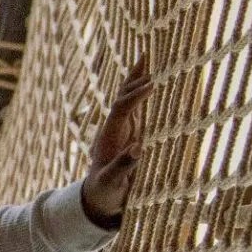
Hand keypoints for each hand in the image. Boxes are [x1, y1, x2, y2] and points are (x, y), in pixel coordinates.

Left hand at [80, 52, 151, 228]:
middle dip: (135, 78)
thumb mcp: (112, 183)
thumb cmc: (104, 191)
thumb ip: (122, 167)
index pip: (121, 109)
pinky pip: (135, 106)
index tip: (152, 85)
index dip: (135, 96)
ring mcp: (121, 127)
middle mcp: (114, 126)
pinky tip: (151, 78)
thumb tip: (138, 148)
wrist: (98, 197)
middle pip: (122, 95)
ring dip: (138, 77)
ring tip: (148, 55)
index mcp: (109, 136)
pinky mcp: (129, 131)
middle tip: (151, 57)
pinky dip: (142, 90)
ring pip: (128, 96)